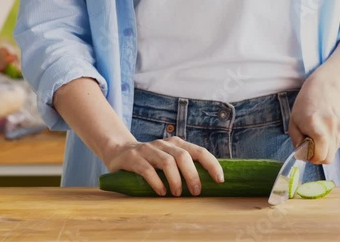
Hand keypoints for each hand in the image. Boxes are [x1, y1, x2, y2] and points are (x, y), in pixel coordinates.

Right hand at [102, 136, 223, 196]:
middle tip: (196, 192)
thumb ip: (184, 165)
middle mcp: (164, 144)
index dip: (212, 164)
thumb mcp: (168, 158)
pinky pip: (147, 170)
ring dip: (175, 180)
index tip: (220, 180)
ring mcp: (148, 149)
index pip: (199, 151)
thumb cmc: (150, 160)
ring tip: (177, 194)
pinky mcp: (133, 158)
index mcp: (176, 144)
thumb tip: (208, 184)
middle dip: (192, 175)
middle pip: (183, 156)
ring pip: (167, 162)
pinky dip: (157, 182)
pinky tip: (161, 192)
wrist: (119, 151)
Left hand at [288, 76, 339, 163]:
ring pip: (333, 152)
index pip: (319, 156)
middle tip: (310, 146)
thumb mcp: (293, 122)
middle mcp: (331, 127)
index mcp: (315, 125)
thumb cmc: (305, 106)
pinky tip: (325, 130)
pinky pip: (338, 145)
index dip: (310, 157)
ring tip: (317, 135)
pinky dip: (330, 143)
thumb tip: (303, 156)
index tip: (305, 150)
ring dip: (324, 149)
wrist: (324, 89)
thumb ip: (297, 141)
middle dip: (317, 157)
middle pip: (328, 158)